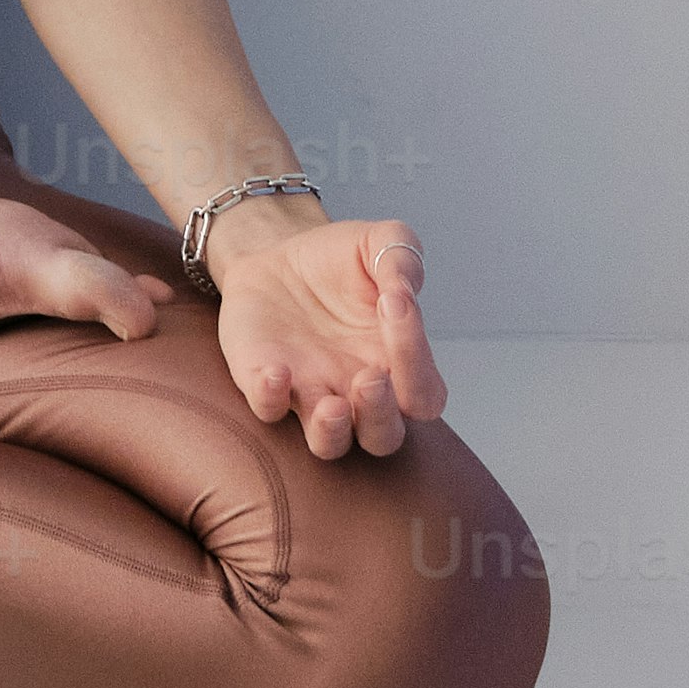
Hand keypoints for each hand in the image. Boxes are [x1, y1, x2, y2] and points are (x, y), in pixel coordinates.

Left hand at [210, 216, 445, 459]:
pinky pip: (269, 411)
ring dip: (332, 432)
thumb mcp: (379, 242)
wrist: (277, 251)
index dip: (417, 363)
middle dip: (379, 417)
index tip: (394, 304)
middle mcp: (357, 390)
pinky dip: (271, 398)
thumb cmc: (339, 258)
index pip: (423, 393)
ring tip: (331, 405)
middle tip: (368, 380)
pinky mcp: (265, 384)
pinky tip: (276, 370)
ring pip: (330, 445)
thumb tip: (404, 292)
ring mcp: (311, 393)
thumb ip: (402, 259)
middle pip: (383, 438)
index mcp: (396, 364)